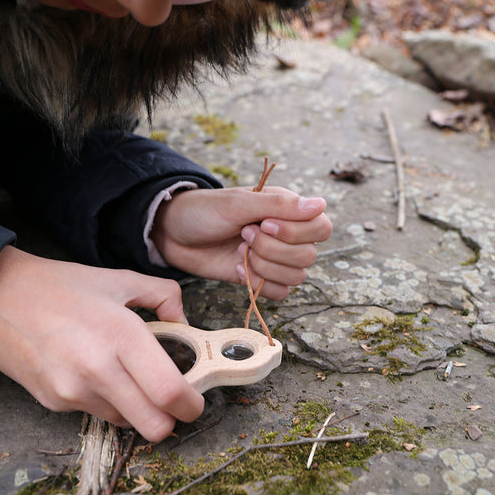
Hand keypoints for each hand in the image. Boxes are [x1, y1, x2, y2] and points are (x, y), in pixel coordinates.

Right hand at [0, 246, 203, 441]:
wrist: (0, 296)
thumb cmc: (62, 286)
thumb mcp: (121, 279)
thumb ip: (164, 295)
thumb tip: (183, 318)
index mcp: (120, 334)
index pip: (167, 391)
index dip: (190, 404)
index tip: (195, 400)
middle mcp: (97, 370)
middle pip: (153, 425)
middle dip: (171, 418)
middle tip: (173, 398)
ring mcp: (72, 391)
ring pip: (127, 422)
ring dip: (139, 407)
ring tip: (130, 374)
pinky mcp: (53, 402)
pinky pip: (97, 413)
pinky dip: (109, 400)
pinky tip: (99, 372)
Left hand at [151, 186, 331, 299]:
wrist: (173, 234)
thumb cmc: (205, 211)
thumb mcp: (239, 203)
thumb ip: (280, 205)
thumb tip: (321, 204)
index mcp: (288, 211)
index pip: (321, 227)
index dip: (297, 232)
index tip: (264, 223)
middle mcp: (287, 235)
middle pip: (309, 256)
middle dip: (273, 249)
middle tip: (244, 234)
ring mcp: (274, 259)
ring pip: (297, 277)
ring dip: (265, 267)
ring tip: (239, 250)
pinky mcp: (260, 278)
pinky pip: (280, 292)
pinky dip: (259, 283)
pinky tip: (238, 269)